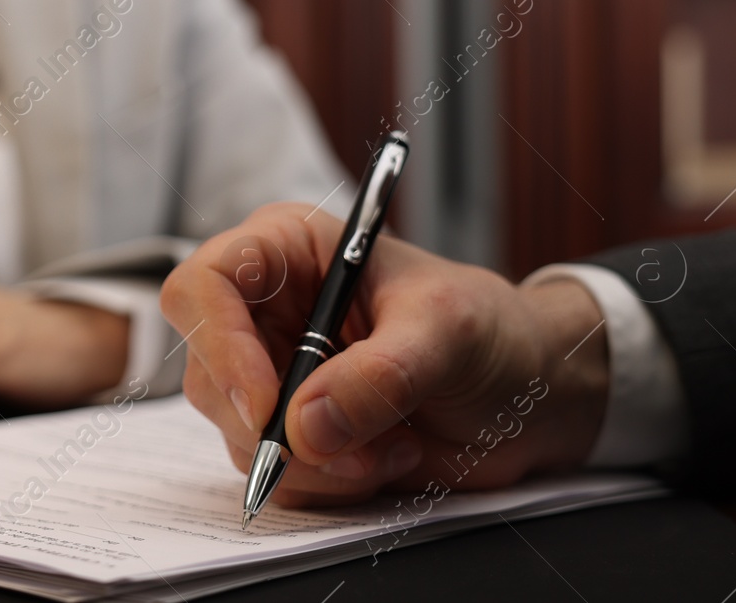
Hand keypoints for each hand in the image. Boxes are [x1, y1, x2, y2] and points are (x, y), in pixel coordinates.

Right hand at [160, 203, 608, 507]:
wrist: (530, 392)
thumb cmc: (491, 329)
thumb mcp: (448, 332)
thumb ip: (380, 375)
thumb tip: (305, 425)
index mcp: (289, 250)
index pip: (204, 284)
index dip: (220, 345)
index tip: (266, 406)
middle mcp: (268, 310)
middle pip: (210, 373)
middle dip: (278, 426)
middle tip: (351, 448)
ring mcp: (275, 374)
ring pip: (239, 434)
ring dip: (316, 463)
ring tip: (393, 446)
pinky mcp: (294, 430)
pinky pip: (276, 474)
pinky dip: (329, 484)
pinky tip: (387, 458)